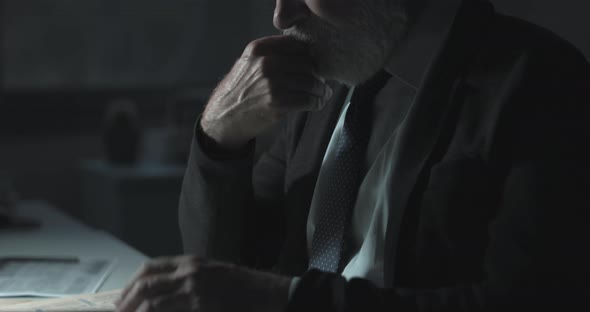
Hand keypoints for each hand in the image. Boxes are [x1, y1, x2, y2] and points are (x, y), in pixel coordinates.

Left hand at [115, 256, 291, 311]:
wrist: (268, 294)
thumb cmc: (244, 288)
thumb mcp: (214, 274)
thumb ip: (189, 279)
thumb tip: (162, 293)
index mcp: (192, 262)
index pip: (151, 267)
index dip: (132, 283)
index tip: (122, 297)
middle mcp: (190, 273)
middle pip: (146, 283)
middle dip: (127, 300)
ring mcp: (195, 290)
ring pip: (152, 301)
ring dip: (137, 311)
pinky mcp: (201, 306)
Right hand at [201, 35, 332, 149]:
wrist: (224, 116)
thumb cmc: (240, 91)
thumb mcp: (249, 63)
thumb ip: (272, 55)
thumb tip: (306, 55)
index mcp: (259, 48)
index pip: (296, 45)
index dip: (309, 56)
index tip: (314, 65)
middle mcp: (266, 62)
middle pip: (307, 64)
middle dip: (318, 75)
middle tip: (322, 83)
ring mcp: (272, 83)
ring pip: (311, 82)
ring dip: (321, 90)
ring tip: (323, 94)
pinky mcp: (277, 102)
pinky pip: (308, 100)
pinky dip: (317, 103)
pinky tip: (317, 104)